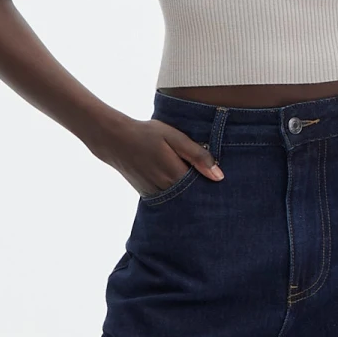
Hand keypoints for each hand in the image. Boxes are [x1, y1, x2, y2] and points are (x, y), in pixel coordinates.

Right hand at [93, 117, 225, 196]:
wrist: (114, 141)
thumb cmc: (146, 134)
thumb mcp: (174, 137)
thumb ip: (197, 155)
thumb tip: (219, 176)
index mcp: (175, 174)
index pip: (204, 190)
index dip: (214, 188)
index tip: (222, 186)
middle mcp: (166, 190)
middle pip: (194, 199)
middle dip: (205, 196)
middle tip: (216, 191)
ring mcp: (156, 196)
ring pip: (181, 203)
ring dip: (191, 198)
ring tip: (199, 188)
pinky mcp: (149, 197)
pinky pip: (169, 202)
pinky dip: (177, 198)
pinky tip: (181, 188)